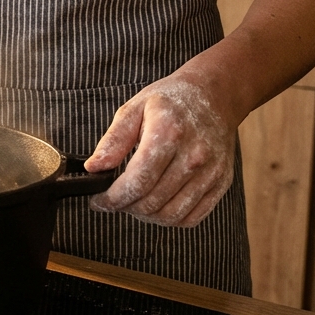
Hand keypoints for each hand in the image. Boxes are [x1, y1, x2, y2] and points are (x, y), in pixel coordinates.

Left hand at [84, 76, 236, 227]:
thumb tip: (93, 167)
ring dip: (145, 216)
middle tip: (114, 200)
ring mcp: (210, 172)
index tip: (98, 201)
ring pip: (170, 216)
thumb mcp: (134, 108)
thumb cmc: (170, 101)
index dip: (112, 199)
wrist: (214, 95)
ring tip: (133, 204)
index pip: (137, 182)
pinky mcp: (221, 183)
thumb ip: (113, 140)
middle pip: (151, 202)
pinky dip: (169, 219)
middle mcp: (193, 156)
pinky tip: (156, 206)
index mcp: (168, 134)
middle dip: (125, 207)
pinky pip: (192, 218)